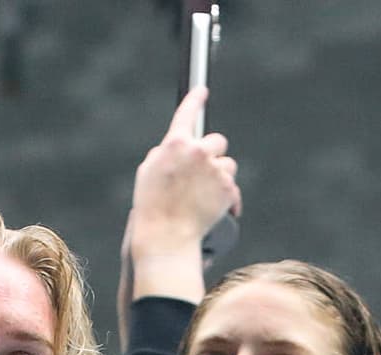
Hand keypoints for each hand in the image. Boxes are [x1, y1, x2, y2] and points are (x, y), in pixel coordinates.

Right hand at [125, 88, 241, 304]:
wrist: (167, 236)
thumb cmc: (152, 208)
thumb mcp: (147, 174)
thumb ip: (163, 154)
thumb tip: (177, 148)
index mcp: (174, 144)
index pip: (187, 114)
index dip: (195, 100)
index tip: (202, 91)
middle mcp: (197, 152)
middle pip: (217, 141)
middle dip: (211, 155)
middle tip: (202, 176)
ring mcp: (214, 169)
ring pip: (227, 164)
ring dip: (220, 177)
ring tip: (204, 198)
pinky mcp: (227, 188)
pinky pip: (233, 188)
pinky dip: (228, 199)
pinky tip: (219, 211)